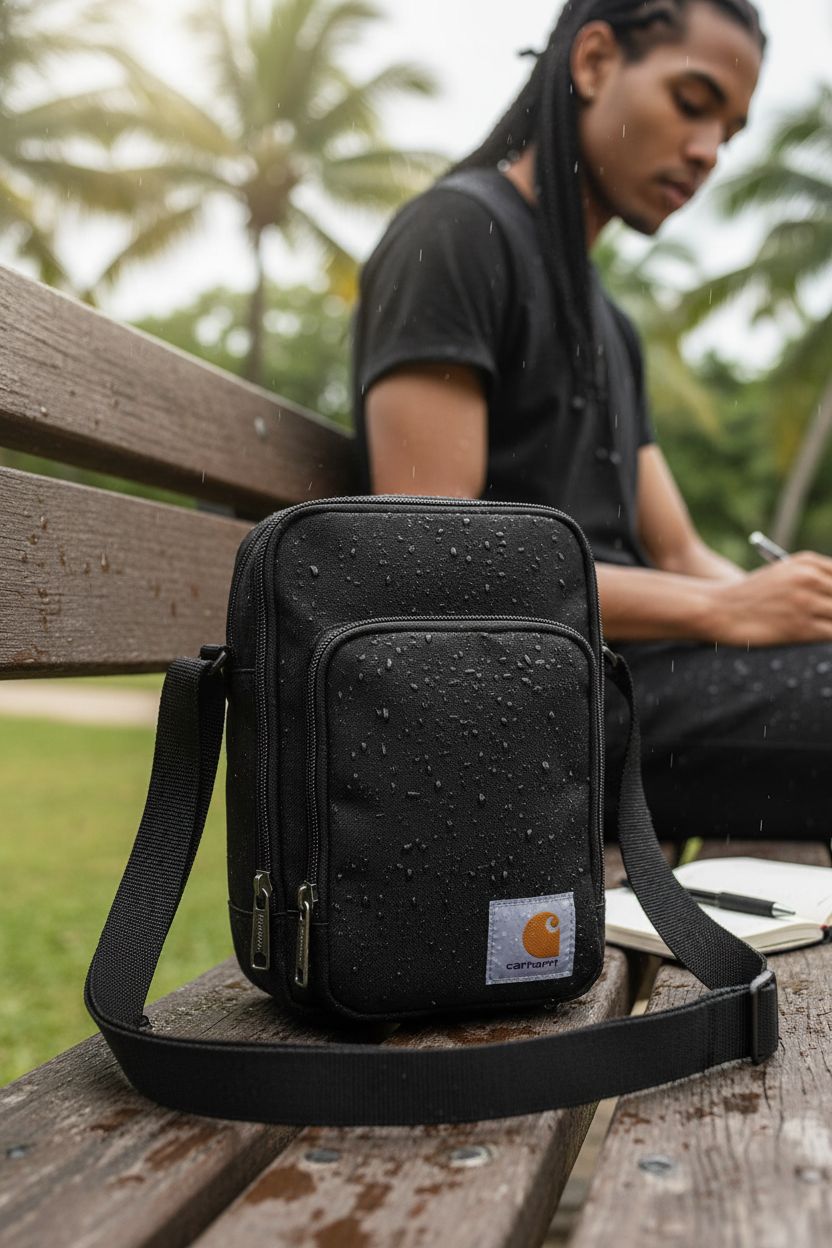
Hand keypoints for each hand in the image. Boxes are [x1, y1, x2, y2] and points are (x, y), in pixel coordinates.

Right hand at [705, 552, 831, 644]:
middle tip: (824, 615)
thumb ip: (812, 579)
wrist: (720, 610)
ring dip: (831, 622)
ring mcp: (805, 603)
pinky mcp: (801, 628)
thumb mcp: (782, 575)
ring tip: (818, 625)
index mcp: (806, 562)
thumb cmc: (751, 596)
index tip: (829, 601)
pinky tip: (816, 636)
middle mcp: (809, 578)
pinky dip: (828, 636)